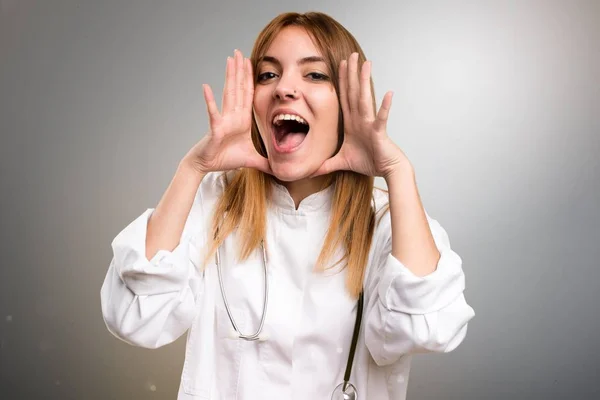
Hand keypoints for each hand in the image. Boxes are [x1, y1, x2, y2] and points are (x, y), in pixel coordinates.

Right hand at [184, 49, 270, 173]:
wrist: (207, 166)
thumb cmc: (225, 159)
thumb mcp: (252, 160)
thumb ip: (266, 163)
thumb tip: (280, 169)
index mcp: (242, 120)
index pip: (248, 95)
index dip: (251, 79)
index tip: (252, 63)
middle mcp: (233, 116)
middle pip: (238, 89)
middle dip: (241, 71)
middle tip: (240, 52)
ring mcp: (223, 120)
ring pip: (228, 94)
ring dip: (230, 77)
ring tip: (230, 60)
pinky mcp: (215, 128)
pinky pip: (213, 113)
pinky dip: (210, 101)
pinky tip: (206, 87)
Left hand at [311, 53, 407, 177]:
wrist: (387, 169)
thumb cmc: (369, 162)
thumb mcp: (341, 162)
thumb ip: (326, 164)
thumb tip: (311, 171)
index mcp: (352, 123)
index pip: (344, 98)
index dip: (341, 82)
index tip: (339, 65)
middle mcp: (360, 119)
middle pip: (354, 92)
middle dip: (351, 74)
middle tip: (351, 55)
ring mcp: (370, 124)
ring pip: (365, 99)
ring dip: (365, 82)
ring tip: (366, 65)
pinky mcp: (379, 132)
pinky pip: (381, 118)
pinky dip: (385, 107)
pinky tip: (388, 94)